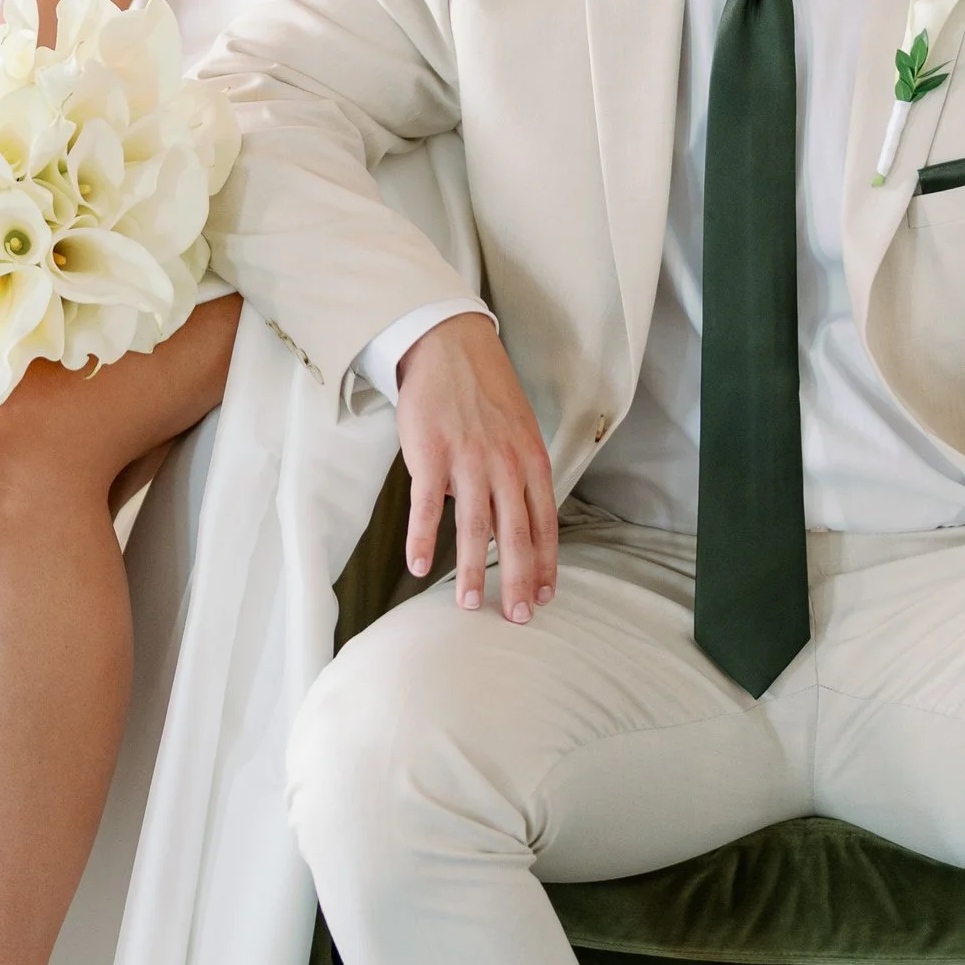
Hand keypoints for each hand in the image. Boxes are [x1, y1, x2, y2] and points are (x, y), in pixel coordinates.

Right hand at [397, 312, 559, 620]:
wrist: (449, 346)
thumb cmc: (485, 393)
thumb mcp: (519, 432)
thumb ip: (518, 477)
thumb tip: (508, 522)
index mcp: (531, 461)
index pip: (545, 523)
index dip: (545, 564)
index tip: (544, 596)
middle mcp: (505, 464)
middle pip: (515, 534)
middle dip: (518, 581)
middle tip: (516, 617)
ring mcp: (468, 460)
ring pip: (474, 527)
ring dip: (470, 570)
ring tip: (466, 604)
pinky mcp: (431, 454)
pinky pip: (426, 505)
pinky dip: (422, 539)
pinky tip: (418, 566)